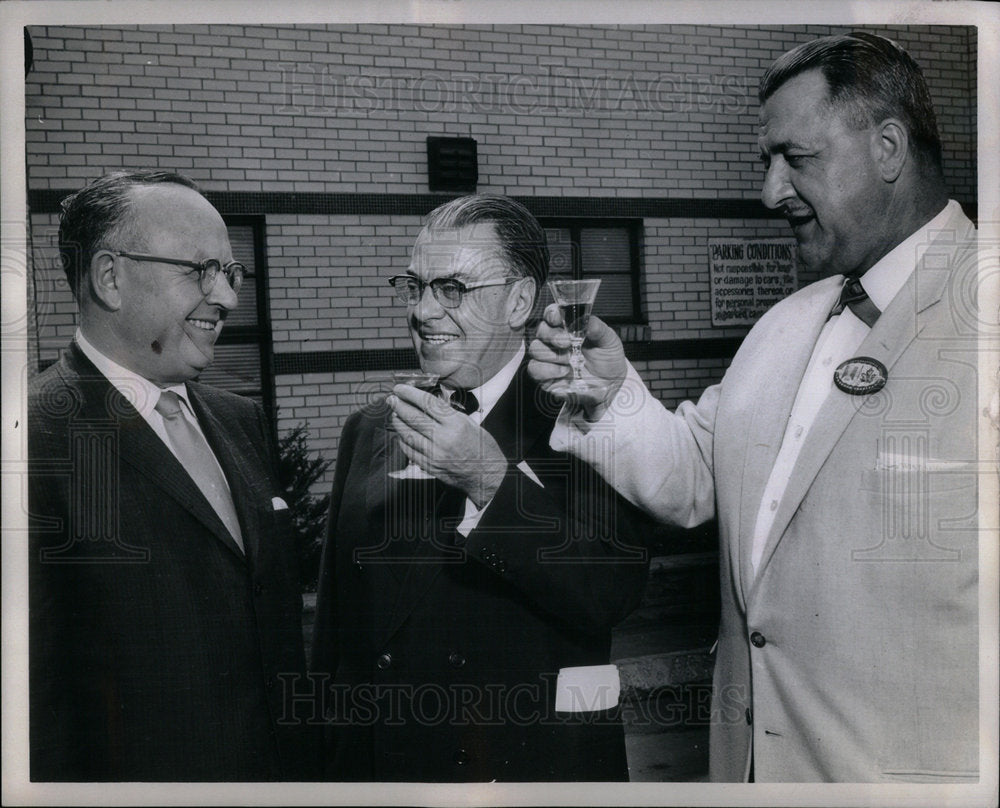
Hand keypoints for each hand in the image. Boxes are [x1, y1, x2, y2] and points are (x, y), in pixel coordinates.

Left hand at [388, 384, 507, 507]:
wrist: (487, 475)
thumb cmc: (482, 448)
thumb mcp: (470, 423)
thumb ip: (448, 414)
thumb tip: (426, 403)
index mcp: (456, 423)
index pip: (427, 403)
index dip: (410, 394)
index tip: (400, 388)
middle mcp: (443, 438)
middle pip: (413, 417)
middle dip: (399, 405)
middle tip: (391, 399)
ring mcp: (435, 454)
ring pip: (407, 434)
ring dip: (398, 422)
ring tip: (395, 415)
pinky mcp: (430, 466)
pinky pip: (409, 451)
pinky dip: (403, 440)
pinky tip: (402, 434)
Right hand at [528, 304, 626, 420]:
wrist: (610, 385)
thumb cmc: (607, 360)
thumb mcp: (609, 341)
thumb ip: (598, 329)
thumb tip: (586, 320)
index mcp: (568, 327)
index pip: (552, 314)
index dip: (551, 314)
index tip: (557, 318)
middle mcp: (555, 340)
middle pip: (540, 330)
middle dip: (552, 335)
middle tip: (566, 342)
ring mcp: (548, 358)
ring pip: (535, 349)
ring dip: (553, 354)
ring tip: (570, 360)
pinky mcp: (545, 376)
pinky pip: (535, 369)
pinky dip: (548, 370)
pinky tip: (564, 372)